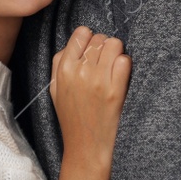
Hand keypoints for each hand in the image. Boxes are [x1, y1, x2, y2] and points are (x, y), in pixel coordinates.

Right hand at [49, 25, 130, 161]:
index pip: (82, 33)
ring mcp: (99, 80)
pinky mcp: (116, 91)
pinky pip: (125, 61)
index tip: (93, 51)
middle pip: (100, 38)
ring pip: (115, 44)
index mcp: (63, 69)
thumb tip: (75, 42)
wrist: (85, 146)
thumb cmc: (71, 117)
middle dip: (104, 47)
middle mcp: (80, 71)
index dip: (90, 39)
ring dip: (116, 53)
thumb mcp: (55, 89)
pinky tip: (120, 78)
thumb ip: (59, 63)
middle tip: (105, 64)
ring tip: (113, 69)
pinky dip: (125, 66)